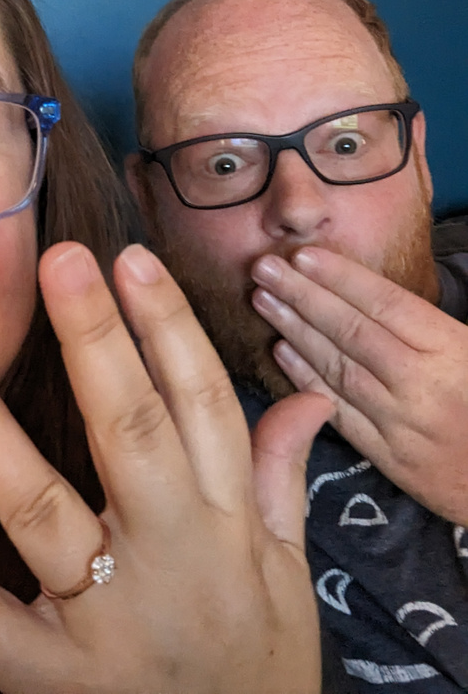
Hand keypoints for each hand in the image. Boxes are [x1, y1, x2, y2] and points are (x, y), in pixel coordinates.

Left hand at [0, 242, 329, 693]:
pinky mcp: (49, 679)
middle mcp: (169, 558)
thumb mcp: (289, 577)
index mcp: (225, 526)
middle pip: (132, 432)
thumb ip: (278, 480)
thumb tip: (306, 397)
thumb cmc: (255, 667)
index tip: (131, 259)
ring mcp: (104, 619)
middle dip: (98, 343)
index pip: (201, 404)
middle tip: (62, 262)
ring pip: (43, 512)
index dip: (169, 328)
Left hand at [252, 244, 467, 524]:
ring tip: (263, 300)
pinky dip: (307, 381)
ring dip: (295, 331)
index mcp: (450, 350)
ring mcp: (402, 423)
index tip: (302, 255)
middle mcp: (422, 384)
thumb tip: (364, 286)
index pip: (385, 304)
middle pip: (351, 332)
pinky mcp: (388, 456)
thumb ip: (424, 323)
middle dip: (302, 295)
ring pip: (339, 368)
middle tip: (264, 268)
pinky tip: (280, 353)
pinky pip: (340, 412)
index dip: (340, 278)